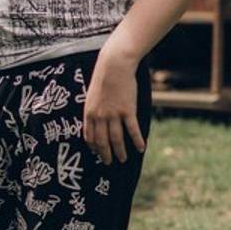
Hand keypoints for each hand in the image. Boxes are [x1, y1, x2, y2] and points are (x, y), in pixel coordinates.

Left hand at [83, 49, 145, 164]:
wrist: (114, 67)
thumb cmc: (103, 79)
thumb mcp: (92, 96)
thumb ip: (93, 109)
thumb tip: (95, 119)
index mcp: (89, 113)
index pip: (89, 136)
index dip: (93, 147)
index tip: (97, 154)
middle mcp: (100, 116)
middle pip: (102, 141)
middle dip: (105, 154)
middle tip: (109, 163)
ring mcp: (114, 114)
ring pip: (116, 139)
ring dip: (120, 151)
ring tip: (123, 159)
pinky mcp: (127, 110)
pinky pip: (133, 130)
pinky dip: (137, 141)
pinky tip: (141, 148)